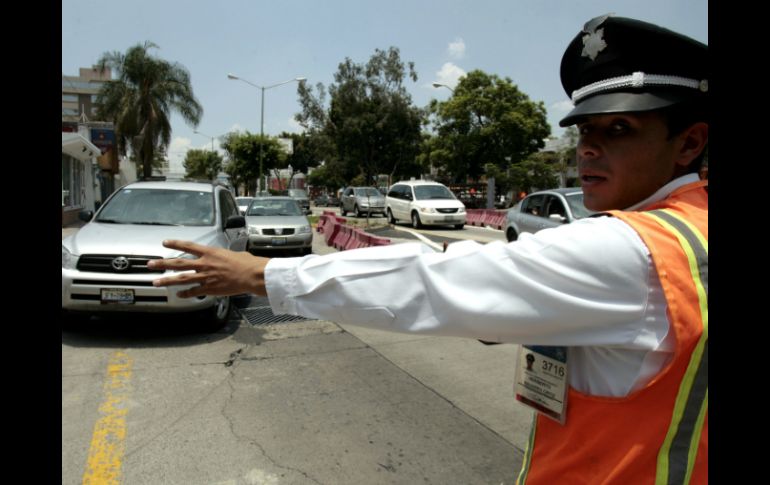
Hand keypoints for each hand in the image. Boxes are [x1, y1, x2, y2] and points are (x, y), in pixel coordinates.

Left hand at [148, 240, 269, 297]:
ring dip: (167, 281)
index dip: (175, 243)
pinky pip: (194, 291)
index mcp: (210, 253)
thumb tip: (227, 257)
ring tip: (156, 282)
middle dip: (162, 263)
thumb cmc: (246, 264)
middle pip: (178, 263)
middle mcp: (204, 264)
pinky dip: (185, 293)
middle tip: (151, 264)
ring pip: (181, 279)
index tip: (165, 243)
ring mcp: (205, 277)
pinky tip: (179, 295)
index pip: (188, 246)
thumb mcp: (234, 254)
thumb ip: (225, 256)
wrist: (251, 275)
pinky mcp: (210, 289)